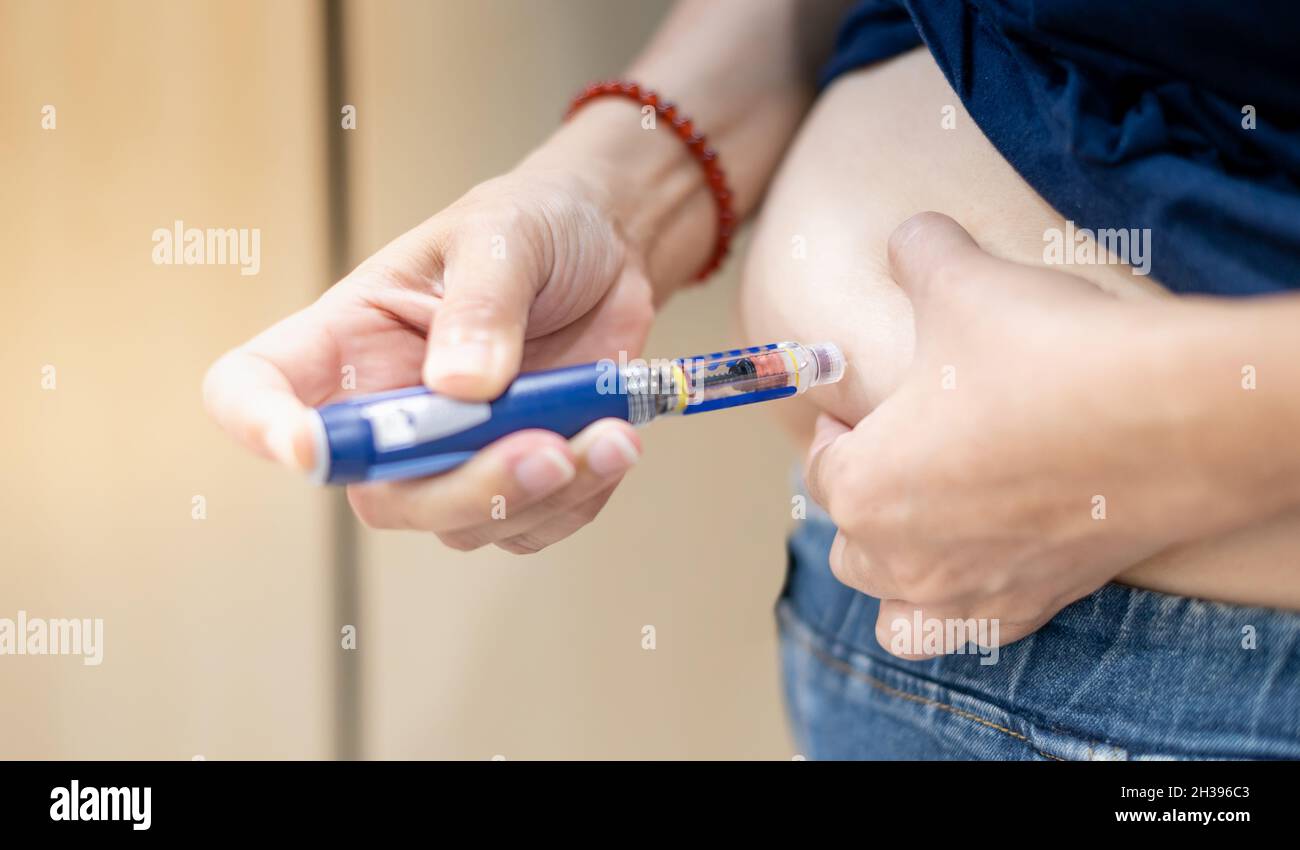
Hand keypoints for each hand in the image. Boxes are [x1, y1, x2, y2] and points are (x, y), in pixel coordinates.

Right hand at [204, 164, 653, 553]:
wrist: (612, 249)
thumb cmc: (536, 224)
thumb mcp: (505, 235)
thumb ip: (483, 303)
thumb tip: (462, 387)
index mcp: (349, 338)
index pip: (254, 389)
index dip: (260, 426)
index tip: (306, 448)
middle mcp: (387, 409)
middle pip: (379, 493)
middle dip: (465, 490)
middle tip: (548, 453)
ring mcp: (450, 454)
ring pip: (463, 524)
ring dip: (542, 495)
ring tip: (610, 434)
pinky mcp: (513, 479)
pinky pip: (531, 524)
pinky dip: (580, 496)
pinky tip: (614, 439)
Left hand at [805, 212, 1222, 654]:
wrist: (1173, 417)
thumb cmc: (1045, 356)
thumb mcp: (962, 282)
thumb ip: (919, 253)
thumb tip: (910, 235)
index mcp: (861, 489)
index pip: (820, 470)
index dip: (837, 430)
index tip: (861, 406)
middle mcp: (901, 559)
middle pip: (850, 542)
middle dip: (864, 496)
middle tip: (903, 447)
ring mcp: (967, 593)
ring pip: (895, 604)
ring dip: (896, 567)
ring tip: (926, 520)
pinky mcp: (1034, 606)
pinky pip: (968, 635)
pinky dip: (960, 609)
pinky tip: (984, 565)